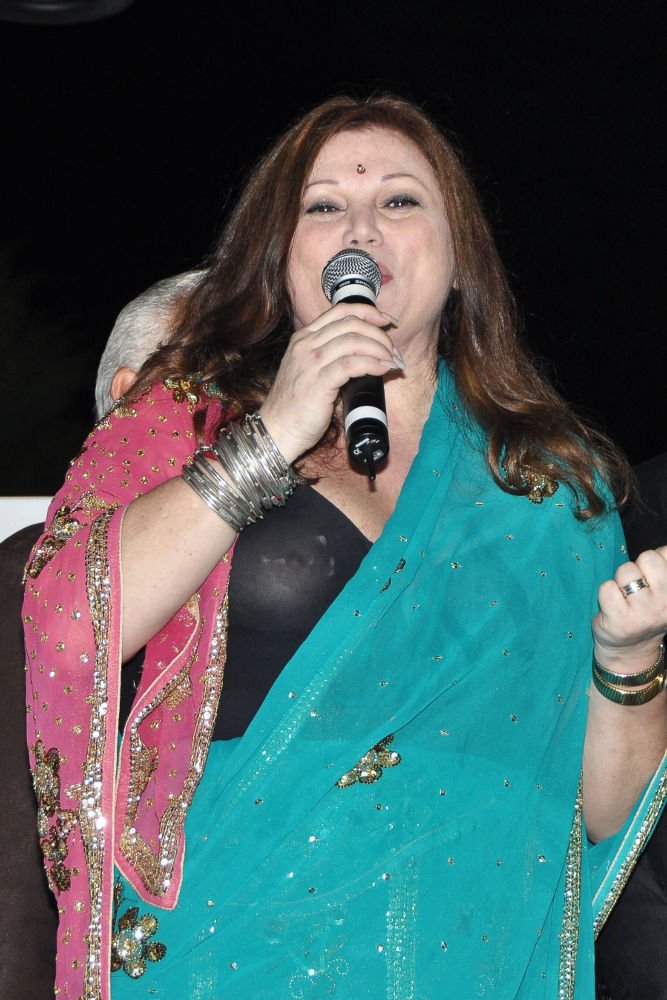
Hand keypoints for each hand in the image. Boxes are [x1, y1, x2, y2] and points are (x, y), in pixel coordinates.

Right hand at [259, 301, 401, 463]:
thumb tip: (367, 353)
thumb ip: (331, 356)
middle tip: (393, 350)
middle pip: (352, 324)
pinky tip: (383, 369)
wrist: (277, 429)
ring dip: (380, 349)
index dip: (369, 312)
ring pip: (354, 341)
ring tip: (392, 362)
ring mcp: (311, 362)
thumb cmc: (296, 405)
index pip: (340, 311)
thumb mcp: (309, 370)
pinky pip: (352, 364)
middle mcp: (306, 345)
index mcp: (303, 338)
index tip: (387, 321)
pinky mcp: (318, 382)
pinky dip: (372, 364)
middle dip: (379, 334)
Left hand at [593, 545, 666, 671]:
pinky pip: (607, 587)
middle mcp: (665, 602)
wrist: (630, 650)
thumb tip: (663, 548)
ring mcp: (644, 612)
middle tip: (634, 586)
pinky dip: (606, 593)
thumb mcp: (662, 590)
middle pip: (648, 558)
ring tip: (623, 597)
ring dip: (620, 580)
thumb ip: (664, 566)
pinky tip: (612, 606)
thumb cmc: (644, 611)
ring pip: (626, 571)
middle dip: (637, 567)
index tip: (650, 579)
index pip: (665, 554)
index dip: (652, 562)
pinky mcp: (621, 620)